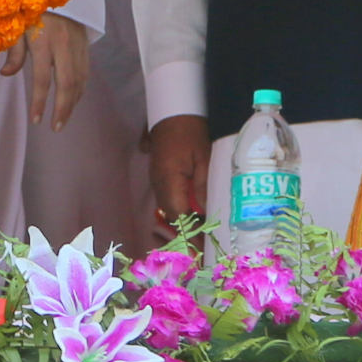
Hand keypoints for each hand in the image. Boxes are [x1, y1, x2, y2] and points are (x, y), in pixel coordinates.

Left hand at [20, 13, 90, 130]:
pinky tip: (73, 101)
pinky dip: (80, 90)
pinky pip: (85, 73)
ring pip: (79, 80)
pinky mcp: (85, 45)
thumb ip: (14, 51)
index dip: (40, 102)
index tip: (36, 120)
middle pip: (67, 84)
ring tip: (63, 119)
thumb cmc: (31, 8)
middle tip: (56, 127)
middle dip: (62, 109)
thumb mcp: (17, 26)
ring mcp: (77, 46)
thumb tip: (5, 73)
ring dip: (73, 103)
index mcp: (44, 40)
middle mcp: (64, 45)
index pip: (43, 79)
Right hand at [144, 115, 208, 243]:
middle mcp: (159, 184)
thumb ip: (203, 185)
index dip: (190, 235)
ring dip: (184, 222)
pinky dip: (180, 209)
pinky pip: (169, 198)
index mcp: (169, 181)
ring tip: (201, 236)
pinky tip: (194, 214)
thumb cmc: (191, 130)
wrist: (172, 110)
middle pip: (172, 216)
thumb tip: (204, 211)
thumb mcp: (203, 157)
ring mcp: (157, 180)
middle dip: (187, 233)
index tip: (200, 250)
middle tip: (205, 248)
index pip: (179, 216)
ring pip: (170, 209)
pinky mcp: (160, 176)